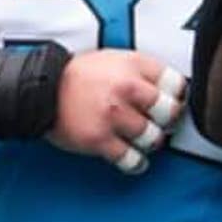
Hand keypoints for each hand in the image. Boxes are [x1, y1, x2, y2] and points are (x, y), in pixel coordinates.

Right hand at [48, 49, 187, 175]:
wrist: (42, 90)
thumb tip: (170, 87)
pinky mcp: (100, 139)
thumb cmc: (79, 76)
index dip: (178, 95)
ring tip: (144, 139)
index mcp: (132, 65)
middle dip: (168, 120)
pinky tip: (134, 158)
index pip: (175, 83)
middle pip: (169, 112)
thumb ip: (143, 71)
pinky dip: (136, 163)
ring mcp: (113, 115)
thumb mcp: (115, 58)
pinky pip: (131, 159)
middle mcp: (125, 88)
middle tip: (162, 122)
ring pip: (153, 137)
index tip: (175, 102)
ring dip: (151, 142)